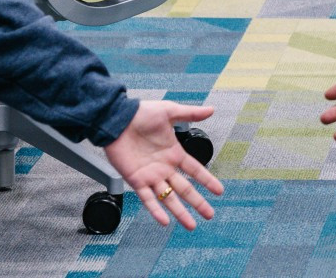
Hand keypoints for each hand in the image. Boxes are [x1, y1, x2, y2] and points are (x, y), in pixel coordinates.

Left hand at [101, 100, 224, 229]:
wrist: (117, 119)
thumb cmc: (141, 113)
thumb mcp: (170, 112)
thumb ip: (191, 114)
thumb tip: (211, 110)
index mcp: (174, 153)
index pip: (195, 171)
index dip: (207, 180)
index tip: (219, 191)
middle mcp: (164, 168)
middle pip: (185, 189)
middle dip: (198, 203)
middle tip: (209, 215)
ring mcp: (151, 176)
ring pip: (168, 198)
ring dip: (180, 212)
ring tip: (191, 225)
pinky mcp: (136, 180)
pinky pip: (147, 198)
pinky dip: (155, 210)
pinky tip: (164, 221)